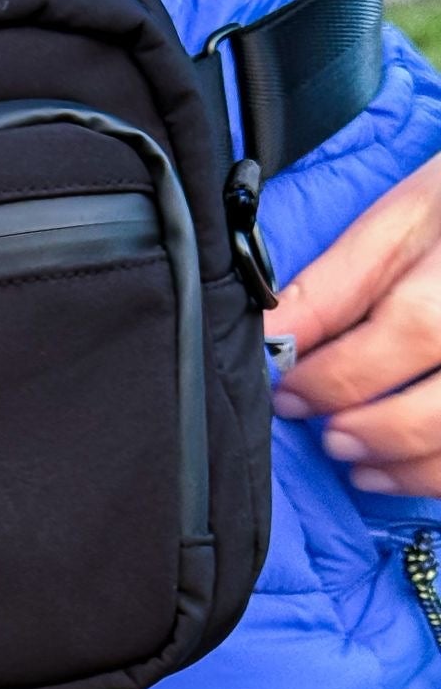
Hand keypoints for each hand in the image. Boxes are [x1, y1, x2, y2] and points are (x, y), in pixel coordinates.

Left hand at [272, 152, 440, 495]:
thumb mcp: (408, 216)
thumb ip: (338, 282)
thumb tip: (271, 338)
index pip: (415, 325)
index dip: (343, 373)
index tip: (290, 395)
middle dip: (381, 426)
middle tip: (330, 438)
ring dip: (418, 464)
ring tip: (360, 465)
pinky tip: (413, 472)